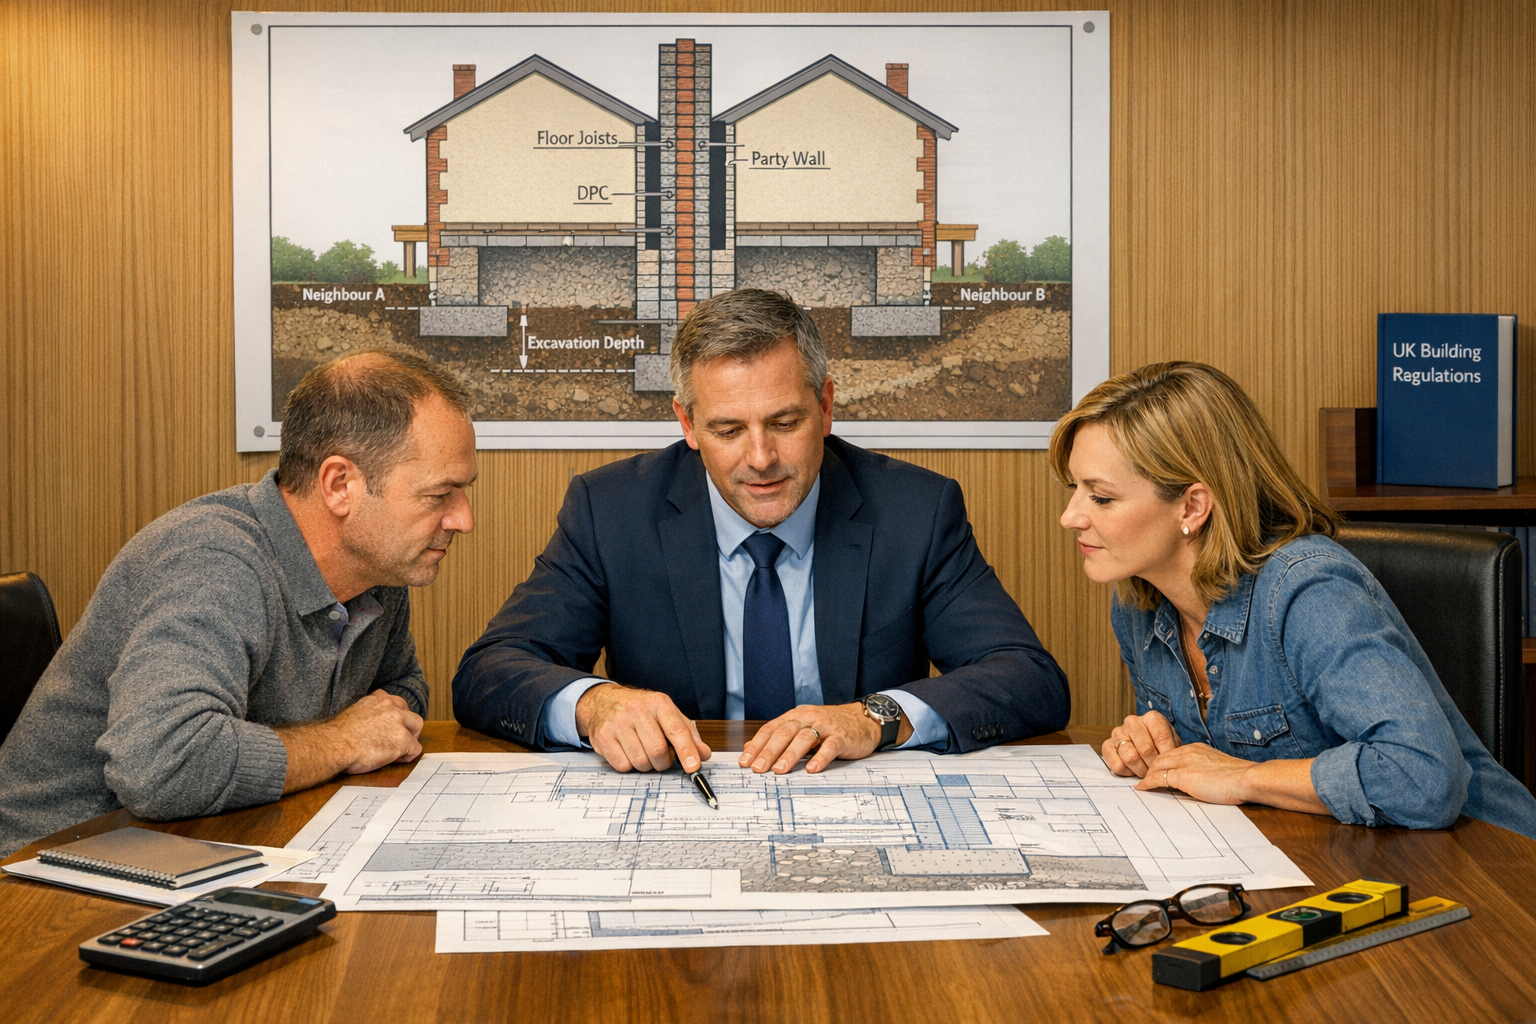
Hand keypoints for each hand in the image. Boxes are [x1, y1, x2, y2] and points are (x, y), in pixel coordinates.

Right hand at [330, 689, 424, 772]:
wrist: (333, 745)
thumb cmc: (337, 736)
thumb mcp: (354, 713)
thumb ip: (368, 712)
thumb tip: (371, 722)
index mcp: (377, 700)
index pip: (396, 702)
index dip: (396, 717)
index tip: (390, 728)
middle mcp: (390, 707)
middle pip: (410, 714)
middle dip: (407, 727)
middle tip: (398, 740)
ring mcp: (398, 723)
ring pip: (417, 727)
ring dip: (410, 739)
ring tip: (398, 751)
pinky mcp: (402, 739)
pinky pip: (415, 749)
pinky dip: (407, 756)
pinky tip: (394, 760)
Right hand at [576, 683, 711, 772]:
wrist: (603, 701)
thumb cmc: (641, 710)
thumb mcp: (667, 715)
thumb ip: (688, 735)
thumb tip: (703, 754)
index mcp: (659, 703)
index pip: (676, 730)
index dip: (687, 751)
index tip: (693, 767)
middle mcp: (637, 710)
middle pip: (657, 751)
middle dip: (663, 762)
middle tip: (661, 757)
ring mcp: (618, 722)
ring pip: (640, 761)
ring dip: (646, 765)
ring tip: (642, 751)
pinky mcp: (602, 736)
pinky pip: (622, 765)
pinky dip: (629, 765)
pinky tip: (627, 752)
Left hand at [740, 702, 912, 774]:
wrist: (863, 720)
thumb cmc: (829, 726)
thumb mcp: (802, 727)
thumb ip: (779, 737)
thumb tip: (749, 749)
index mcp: (795, 716)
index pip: (771, 729)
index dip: (757, 745)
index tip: (745, 762)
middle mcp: (808, 718)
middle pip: (785, 733)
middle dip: (769, 751)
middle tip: (758, 768)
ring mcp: (826, 726)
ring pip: (804, 738)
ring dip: (790, 754)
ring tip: (779, 770)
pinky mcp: (842, 736)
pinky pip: (830, 747)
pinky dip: (820, 757)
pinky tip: (812, 769)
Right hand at [1102, 711, 1180, 777]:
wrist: (1146, 747)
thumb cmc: (1161, 746)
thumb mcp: (1173, 744)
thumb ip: (1173, 750)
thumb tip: (1171, 763)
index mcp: (1151, 718)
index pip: (1161, 737)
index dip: (1166, 754)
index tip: (1169, 763)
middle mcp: (1133, 722)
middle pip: (1146, 749)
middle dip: (1153, 765)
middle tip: (1157, 771)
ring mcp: (1118, 733)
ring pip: (1130, 757)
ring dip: (1140, 770)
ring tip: (1146, 771)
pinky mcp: (1107, 746)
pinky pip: (1118, 765)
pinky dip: (1128, 772)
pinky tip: (1133, 769)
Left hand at [1139, 744, 1328, 813]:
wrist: (1247, 778)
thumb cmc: (1239, 776)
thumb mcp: (1218, 767)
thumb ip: (1206, 769)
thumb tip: (1201, 779)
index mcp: (1197, 748)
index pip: (1172, 753)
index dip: (1162, 762)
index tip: (1156, 769)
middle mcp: (1187, 751)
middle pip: (1160, 757)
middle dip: (1150, 767)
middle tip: (1142, 776)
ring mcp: (1184, 762)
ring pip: (1156, 766)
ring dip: (1146, 775)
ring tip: (1140, 783)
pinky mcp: (1182, 776)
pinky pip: (1158, 778)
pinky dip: (1148, 783)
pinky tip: (1143, 788)